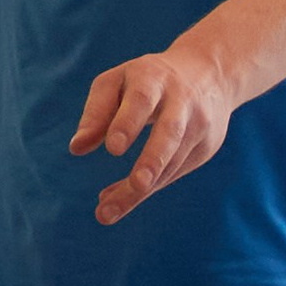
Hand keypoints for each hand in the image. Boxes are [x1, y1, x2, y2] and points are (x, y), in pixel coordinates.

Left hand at [70, 46, 235, 225]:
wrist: (209, 73)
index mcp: (153, 78)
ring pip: (172, 161)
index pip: (141, 100)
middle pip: (169, 131)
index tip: (112, 148)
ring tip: (107, 212)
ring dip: (141, 190)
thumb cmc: (148, 80)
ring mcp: (199, 124)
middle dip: (154, 159)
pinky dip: (149, 187)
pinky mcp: (206, 146)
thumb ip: (97, 112)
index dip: (127, 123)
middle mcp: (181, 100)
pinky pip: (175, 171)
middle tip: (137, 184)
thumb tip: (76, 147)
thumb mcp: (119, 83)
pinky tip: (121, 201)